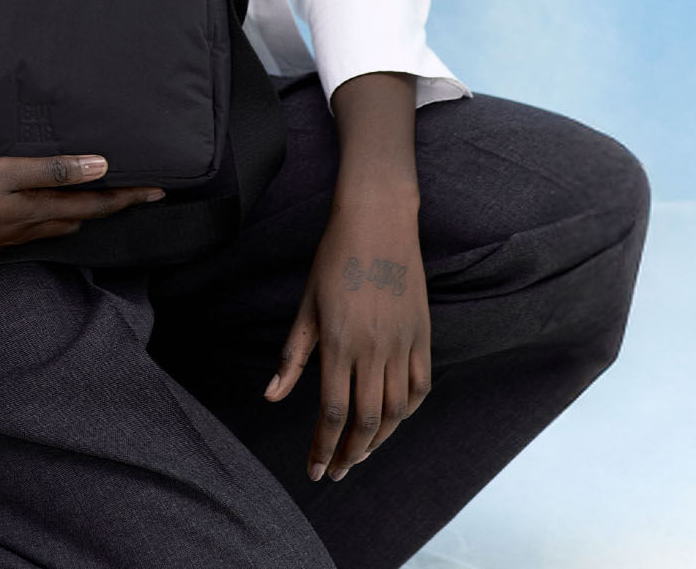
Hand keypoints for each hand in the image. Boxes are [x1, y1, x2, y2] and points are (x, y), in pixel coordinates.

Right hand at [0, 154, 165, 260]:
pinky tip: (44, 211)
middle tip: (137, 195)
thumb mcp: (5, 174)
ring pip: (59, 226)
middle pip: (82, 219)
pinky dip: (54, 219)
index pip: (96, 205)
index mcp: (39, 212)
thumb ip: (53, 170)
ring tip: (97, 201)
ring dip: (83, 214)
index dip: (128, 197)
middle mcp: (30, 228)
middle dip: (112, 206)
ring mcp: (9, 237)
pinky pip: (36, 230)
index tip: (160, 191)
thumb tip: (102, 167)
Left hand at [263, 192, 430, 481]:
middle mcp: (375, 349)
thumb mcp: (306, 304)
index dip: (323, 447)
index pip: (332, 412)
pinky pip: (419, 388)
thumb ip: (293, 355)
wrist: (378, 222)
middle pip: (365, 420)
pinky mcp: (423, 336)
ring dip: (377, 440)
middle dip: (350, 454)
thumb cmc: (334, 259)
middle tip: (337, 472)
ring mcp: (403, 344)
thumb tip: (272, 397)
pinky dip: (407, 412)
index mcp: (340, 342)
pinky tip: (392, 421)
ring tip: (359, 454)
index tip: (315, 471)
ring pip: (395, 411)